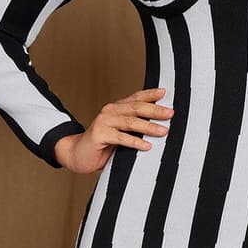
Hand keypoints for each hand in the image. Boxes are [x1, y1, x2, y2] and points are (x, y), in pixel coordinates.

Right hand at [53, 86, 173, 173]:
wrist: (77, 154)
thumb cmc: (102, 145)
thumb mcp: (120, 133)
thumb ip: (134, 128)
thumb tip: (160, 126)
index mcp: (116, 108)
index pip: (136, 98)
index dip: (150, 94)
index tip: (164, 93)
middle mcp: (110, 111)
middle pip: (136, 108)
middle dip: (155, 110)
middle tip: (170, 114)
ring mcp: (104, 122)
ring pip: (130, 122)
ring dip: (149, 126)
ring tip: (163, 131)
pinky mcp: (100, 134)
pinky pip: (121, 138)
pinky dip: (135, 141)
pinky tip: (146, 146)